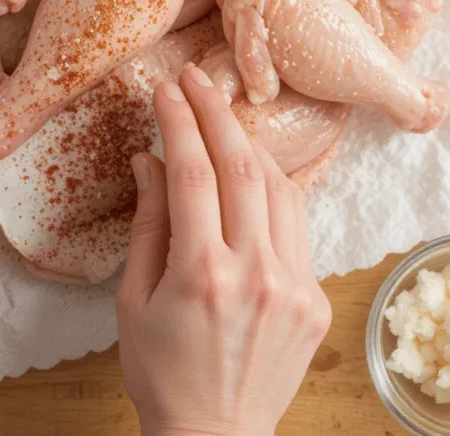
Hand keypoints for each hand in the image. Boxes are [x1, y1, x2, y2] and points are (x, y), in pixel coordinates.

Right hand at [116, 64, 331, 435]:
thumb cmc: (162, 371)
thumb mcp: (134, 299)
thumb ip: (148, 223)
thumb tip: (149, 159)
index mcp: (202, 275)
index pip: (192, 172)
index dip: (178, 122)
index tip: (165, 90)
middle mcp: (256, 274)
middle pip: (242, 166)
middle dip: (216, 111)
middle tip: (197, 79)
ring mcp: (294, 286)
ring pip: (278, 186)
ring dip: (248, 144)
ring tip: (222, 119)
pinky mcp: (315, 298)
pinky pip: (296, 222)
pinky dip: (272, 187)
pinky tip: (251, 171)